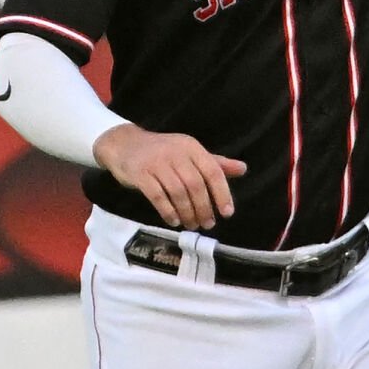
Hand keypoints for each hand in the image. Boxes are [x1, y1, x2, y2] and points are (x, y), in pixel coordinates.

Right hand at [92, 124, 246, 230]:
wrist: (124, 144)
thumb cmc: (162, 152)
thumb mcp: (189, 153)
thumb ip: (215, 163)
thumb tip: (243, 169)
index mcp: (191, 147)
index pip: (212, 171)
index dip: (222, 194)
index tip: (227, 213)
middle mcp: (176, 152)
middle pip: (195, 185)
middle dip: (204, 208)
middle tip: (207, 224)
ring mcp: (156, 162)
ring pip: (178, 192)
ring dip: (187, 212)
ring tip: (191, 224)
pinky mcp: (140, 173)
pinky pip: (157, 196)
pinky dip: (168, 211)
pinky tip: (173, 220)